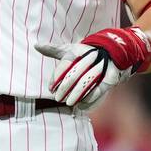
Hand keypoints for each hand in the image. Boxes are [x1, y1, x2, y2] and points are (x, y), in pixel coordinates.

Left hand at [35, 26, 150, 109]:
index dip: (57, 76)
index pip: (66, 63)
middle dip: (65, 87)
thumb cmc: (85, 53)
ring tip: (68, 103)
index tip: (51, 88)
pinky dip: (91, 98)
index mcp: (79, 50)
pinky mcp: (111, 77)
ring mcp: (102, 67)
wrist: (114, 53)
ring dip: (77, 94)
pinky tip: (82, 105)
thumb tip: (36, 45)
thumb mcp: (70, 50)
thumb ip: (54, 50)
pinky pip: (100, 89)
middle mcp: (91, 57)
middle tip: (57, 98)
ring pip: (87, 82)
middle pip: (76, 73)